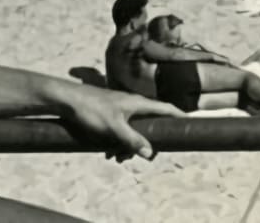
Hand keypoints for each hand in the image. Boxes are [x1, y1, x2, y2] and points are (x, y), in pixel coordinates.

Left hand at [51, 83, 180, 161]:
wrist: (68, 101)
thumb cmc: (92, 110)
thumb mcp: (114, 128)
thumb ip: (133, 141)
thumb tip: (150, 153)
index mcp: (139, 104)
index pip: (167, 109)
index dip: (180, 116)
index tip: (190, 125)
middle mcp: (134, 104)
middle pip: (151, 123)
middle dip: (148, 141)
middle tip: (144, 156)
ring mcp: (122, 108)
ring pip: (135, 129)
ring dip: (130, 145)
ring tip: (117, 157)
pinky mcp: (111, 113)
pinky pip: (122, 129)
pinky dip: (119, 141)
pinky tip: (108, 151)